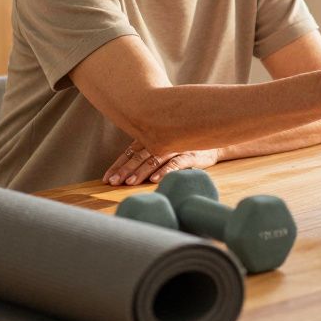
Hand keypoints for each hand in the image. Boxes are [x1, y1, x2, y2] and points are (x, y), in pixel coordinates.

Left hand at [103, 141, 218, 185]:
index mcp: (151, 138)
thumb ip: (147, 152)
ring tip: (130, 182)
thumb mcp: (163, 144)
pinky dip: (165, 171)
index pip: (130, 152)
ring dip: (142, 171)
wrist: (213, 140)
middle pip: (139, 156)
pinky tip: (154, 180)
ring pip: (155, 159)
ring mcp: (175, 147)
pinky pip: (175, 163)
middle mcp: (161, 141)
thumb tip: (125, 170)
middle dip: (125, 169)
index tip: (107, 178)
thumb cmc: (184, 144)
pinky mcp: (190, 154)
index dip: (118, 165)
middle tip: (113, 181)